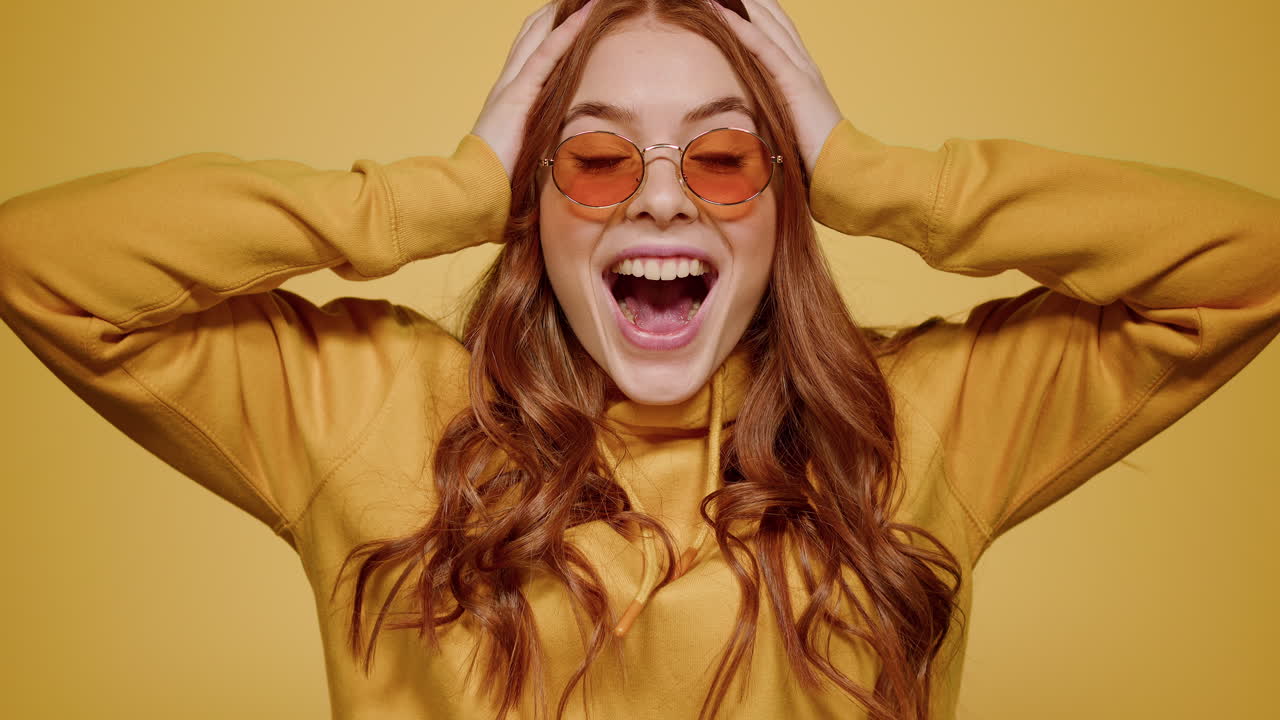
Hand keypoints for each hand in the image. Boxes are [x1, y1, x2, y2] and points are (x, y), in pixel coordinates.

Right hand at [472, 0, 598, 179]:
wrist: (474, 185)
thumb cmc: (495, 176)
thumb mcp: (519, 151)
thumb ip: (533, 139)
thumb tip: (553, 147)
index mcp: (506, 95)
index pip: (526, 51)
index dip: (544, 30)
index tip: (563, 15)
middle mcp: (506, 83)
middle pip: (530, 35)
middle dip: (552, 14)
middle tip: (575, 0)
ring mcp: (512, 85)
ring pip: (539, 36)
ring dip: (563, 15)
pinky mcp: (520, 94)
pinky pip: (546, 55)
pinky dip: (566, 33)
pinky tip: (584, 15)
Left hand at [710, 0, 843, 181]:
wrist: (842, 167)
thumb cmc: (817, 156)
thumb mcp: (791, 127)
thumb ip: (776, 113)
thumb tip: (753, 120)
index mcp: (803, 73)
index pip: (778, 31)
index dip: (760, 11)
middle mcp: (804, 64)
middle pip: (774, 19)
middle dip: (753, 0)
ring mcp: (801, 71)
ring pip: (768, 26)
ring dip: (744, 5)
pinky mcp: (794, 83)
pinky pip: (764, 49)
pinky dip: (743, 29)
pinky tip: (724, 15)